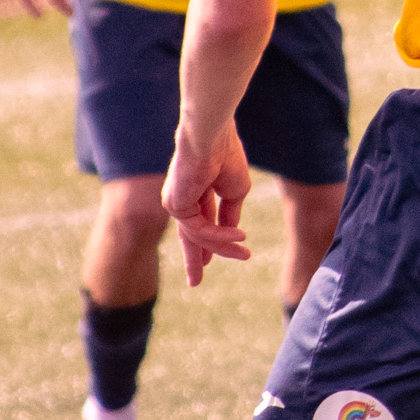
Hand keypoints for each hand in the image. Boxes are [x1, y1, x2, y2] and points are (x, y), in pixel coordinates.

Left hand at [163, 125, 253, 284]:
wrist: (212, 136)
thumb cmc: (226, 155)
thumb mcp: (235, 190)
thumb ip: (231, 213)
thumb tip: (233, 233)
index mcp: (193, 192)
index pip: (198, 223)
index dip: (208, 242)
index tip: (210, 262)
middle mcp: (180, 199)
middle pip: (187, 236)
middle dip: (193, 259)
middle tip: (195, 283)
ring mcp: (175, 203)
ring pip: (198, 236)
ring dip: (222, 246)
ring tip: (245, 253)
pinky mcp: (175, 206)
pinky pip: (200, 230)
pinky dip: (220, 235)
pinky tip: (239, 235)